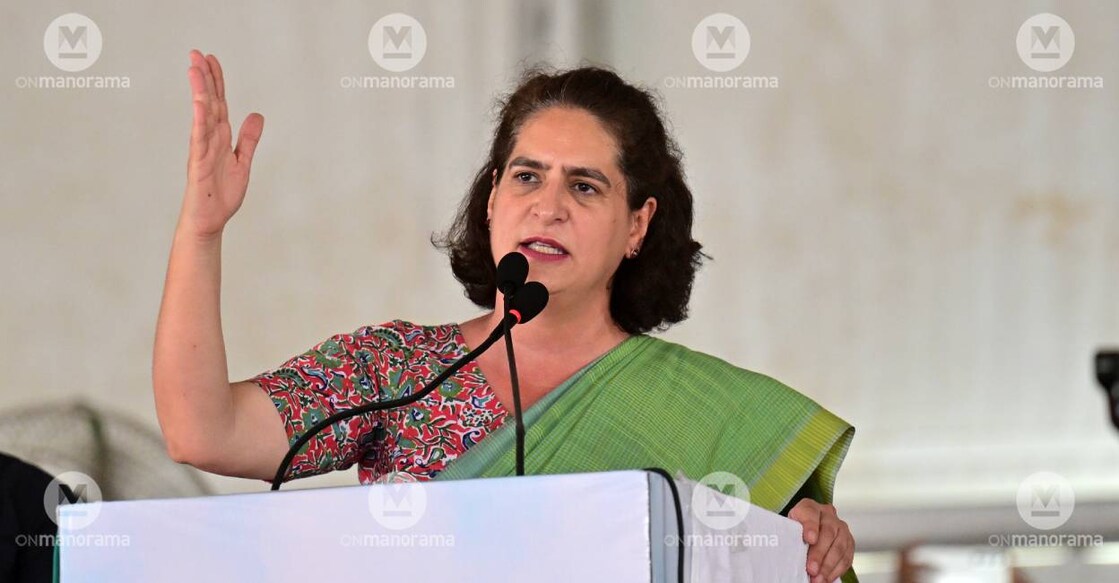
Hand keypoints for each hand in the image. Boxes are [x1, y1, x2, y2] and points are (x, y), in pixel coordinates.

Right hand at [182, 50, 263, 238]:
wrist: (210, 220)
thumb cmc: (222, 194)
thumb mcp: (243, 162)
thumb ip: (248, 139)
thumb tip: (257, 115)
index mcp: (220, 138)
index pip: (219, 104)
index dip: (217, 82)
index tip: (212, 60)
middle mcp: (209, 139)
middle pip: (208, 103)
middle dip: (204, 78)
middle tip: (196, 53)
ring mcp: (202, 150)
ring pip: (202, 116)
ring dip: (200, 92)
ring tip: (195, 69)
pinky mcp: (199, 163)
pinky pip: (199, 138)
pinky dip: (200, 120)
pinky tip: (200, 104)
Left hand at [788, 499, 853, 582]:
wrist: (807, 532)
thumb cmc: (795, 531)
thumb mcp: (788, 528)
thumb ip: (790, 534)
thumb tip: (786, 550)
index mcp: (809, 507)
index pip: (810, 513)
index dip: (811, 526)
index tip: (809, 539)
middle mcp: (828, 515)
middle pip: (828, 532)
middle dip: (819, 554)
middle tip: (812, 569)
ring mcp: (841, 528)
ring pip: (839, 546)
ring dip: (828, 566)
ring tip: (818, 579)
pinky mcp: (849, 542)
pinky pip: (846, 557)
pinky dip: (836, 570)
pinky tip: (827, 578)